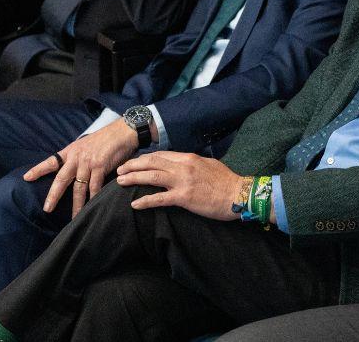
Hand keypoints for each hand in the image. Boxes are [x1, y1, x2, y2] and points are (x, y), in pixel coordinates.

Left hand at [26, 119, 145, 216]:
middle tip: (47, 209)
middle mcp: (76, 157)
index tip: (26, 178)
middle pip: (61, 179)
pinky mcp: (100, 167)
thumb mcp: (85, 144)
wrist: (122, 132)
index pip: (51, 161)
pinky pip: (95, 187)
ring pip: (79, 187)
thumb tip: (72, 170)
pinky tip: (92, 207)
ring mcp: (88, 163)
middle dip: (53, 195)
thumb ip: (77, 157)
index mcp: (70, 151)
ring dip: (77, 204)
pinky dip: (94, 198)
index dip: (38, 169)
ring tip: (74, 217)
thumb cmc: (105, 139)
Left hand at [115, 152, 245, 220]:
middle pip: (151, 162)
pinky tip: (135, 204)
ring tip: (120, 182)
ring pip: (152, 176)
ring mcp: (183, 182)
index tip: (134, 162)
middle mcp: (183, 166)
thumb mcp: (208, 165)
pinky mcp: (184, 198)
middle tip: (120, 170)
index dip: (145, 158)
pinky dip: (145, 200)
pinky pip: (160, 199)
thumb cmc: (226, 181)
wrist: (239, 194)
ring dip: (133, 178)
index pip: (161, 155)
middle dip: (133, 165)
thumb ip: (192, 164)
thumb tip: (182, 165)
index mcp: (188, 157)